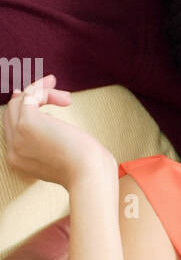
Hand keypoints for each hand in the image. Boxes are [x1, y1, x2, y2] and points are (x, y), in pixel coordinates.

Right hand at [3, 74, 114, 189]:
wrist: (89, 175)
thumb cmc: (86, 168)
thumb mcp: (61, 155)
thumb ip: (48, 141)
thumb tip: (48, 118)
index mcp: (18, 160)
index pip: (12, 127)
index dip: (23, 109)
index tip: (37, 97)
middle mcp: (13, 149)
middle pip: (12, 112)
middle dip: (31, 95)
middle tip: (52, 84)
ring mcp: (17, 136)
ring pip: (19, 101)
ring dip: (43, 92)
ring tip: (66, 98)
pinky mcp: (27, 123)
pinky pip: (30, 96)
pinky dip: (46, 91)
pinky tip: (65, 99)